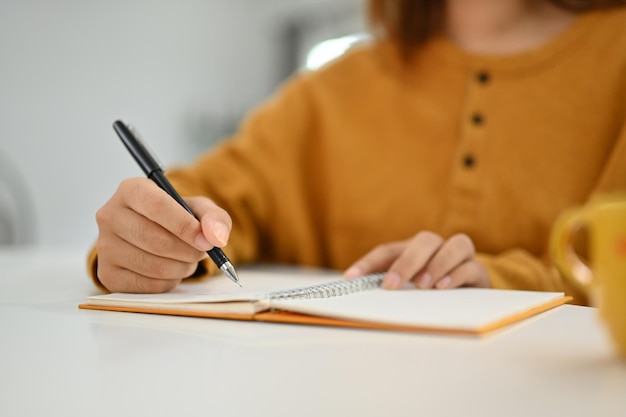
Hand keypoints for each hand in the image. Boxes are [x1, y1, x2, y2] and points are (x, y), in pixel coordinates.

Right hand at [95, 178, 231, 292]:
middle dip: (187, 251)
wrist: (152, 234)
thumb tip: (216, 237)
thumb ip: (214, 217)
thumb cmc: (176, 218)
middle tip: (202, 253)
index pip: (157, 206)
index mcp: (131, 190)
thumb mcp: (198, 209)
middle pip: (154, 240)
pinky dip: (168, 282)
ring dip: (181, 268)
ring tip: (188, 260)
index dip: (185, 227)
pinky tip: (172, 271)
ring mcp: (105, 246)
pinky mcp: (107, 273)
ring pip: (151, 265)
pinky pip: (145, 285)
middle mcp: (110, 215)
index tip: (206, 242)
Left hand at [343, 231, 489, 289]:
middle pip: (425, 240)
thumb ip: (388, 289)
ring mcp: (461, 258)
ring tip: (422, 285)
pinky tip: (443, 288)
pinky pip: (473, 266)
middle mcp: (438, 248)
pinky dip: (457, 275)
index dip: (368, 263)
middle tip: (392, 285)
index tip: (351, 278)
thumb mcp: (406, 291)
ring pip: (457, 244)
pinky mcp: (479, 274)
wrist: (471, 301)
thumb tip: (357, 292)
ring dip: (437, 263)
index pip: (387, 251)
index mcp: (413, 250)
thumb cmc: (430, 294)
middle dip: (406, 262)